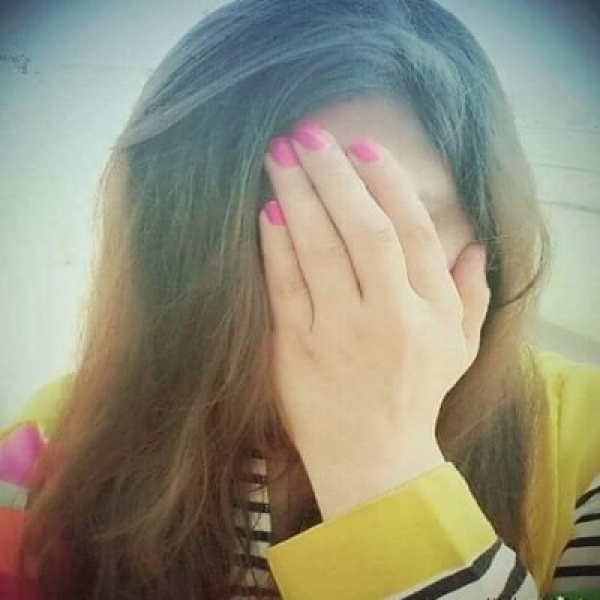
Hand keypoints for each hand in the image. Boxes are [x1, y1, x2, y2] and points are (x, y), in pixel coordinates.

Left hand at [258, 120, 489, 518]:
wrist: (374, 460)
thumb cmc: (416, 398)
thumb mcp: (458, 350)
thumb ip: (471, 296)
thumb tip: (475, 246)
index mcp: (429, 313)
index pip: (411, 234)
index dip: (387, 185)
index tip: (362, 148)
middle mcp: (387, 319)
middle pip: (363, 232)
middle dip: (334, 176)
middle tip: (309, 134)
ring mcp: (339, 335)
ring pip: (319, 252)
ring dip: (298, 197)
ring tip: (279, 155)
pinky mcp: (297, 352)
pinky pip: (286, 289)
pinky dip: (276, 247)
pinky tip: (268, 210)